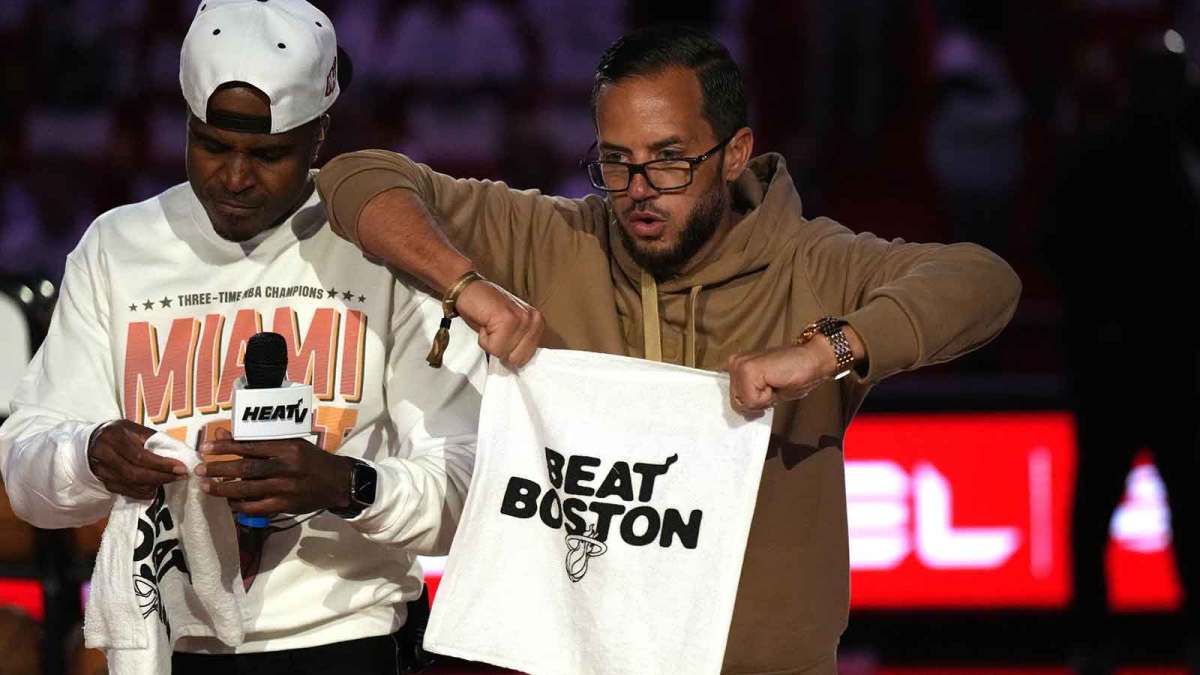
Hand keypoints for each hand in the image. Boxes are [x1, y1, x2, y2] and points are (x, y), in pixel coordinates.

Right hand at [87, 420, 186, 498]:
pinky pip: (124, 491)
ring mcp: (101, 470)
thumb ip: (152, 438)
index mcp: (115, 436)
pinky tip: (154, 489)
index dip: (162, 464)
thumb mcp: (133, 428)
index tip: (180, 467)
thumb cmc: (119, 433)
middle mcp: (104, 454)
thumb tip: (176, 451)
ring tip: (170, 480)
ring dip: (154, 485)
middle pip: (134, 473)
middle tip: (180, 476)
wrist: (92, 440)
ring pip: (130, 484)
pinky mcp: (102, 481)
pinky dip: (142, 492)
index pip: (140, 456)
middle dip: (161, 477)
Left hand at [196, 428, 352, 515]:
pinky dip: (239, 506)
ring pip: (247, 489)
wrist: (338, 482)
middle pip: (246, 468)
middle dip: (219, 469)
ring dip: (223, 488)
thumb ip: (259, 442)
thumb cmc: (311, 459)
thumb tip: (225, 435)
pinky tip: (229, 502)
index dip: (226, 446)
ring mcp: (285, 488)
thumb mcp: (290, 444)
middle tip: (200, 470)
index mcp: (287, 447)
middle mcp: (286, 467)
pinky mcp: (286, 505)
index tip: (207, 447)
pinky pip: (256, 507)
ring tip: (206, 487)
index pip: (251, 445)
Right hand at [454, 278, 543, 366]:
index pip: (527, 357)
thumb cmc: (484, 310)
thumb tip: (518, 363)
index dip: (509, 352)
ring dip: (491, 343)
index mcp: (537, 323)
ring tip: (489, 324)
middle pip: (518, 359)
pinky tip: (485, 322)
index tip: (501, 336)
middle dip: (501, 349)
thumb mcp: (509, 329)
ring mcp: (523, 319)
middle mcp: (534, 320)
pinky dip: (484, 340)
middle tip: (494, 329)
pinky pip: (495, 348)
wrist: (468, 288)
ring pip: (506, 354)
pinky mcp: (509, 319)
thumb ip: (519, 342)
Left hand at [725, 342, 835, 415]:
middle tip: (773, 386)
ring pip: (745, 403)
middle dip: (758, 402)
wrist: (812, 360)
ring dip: (763, 399)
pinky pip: (752, 400)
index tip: (768, 392)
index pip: (734, 399)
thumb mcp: (766, 391)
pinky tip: (776, 382)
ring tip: (775, 383)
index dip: (753, 404)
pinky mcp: (748, 369)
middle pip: (737, 403)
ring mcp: (740, 365)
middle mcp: (735, 363)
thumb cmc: (794, 375)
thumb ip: (750, 396)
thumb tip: (742, 412)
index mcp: (738, 366)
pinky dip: (767, 397)